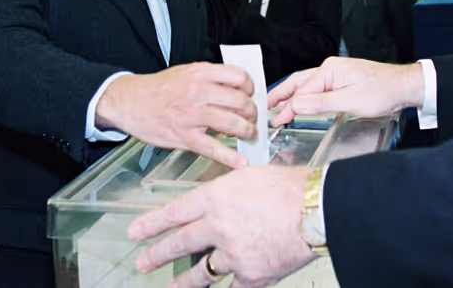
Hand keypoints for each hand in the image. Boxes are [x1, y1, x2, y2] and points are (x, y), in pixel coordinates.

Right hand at [97, 63, 257, 169]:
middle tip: (252, 118)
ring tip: (249, 134)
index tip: (251, 94)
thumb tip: (237, 88)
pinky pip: (213, 148)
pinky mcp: (184, 136)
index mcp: (200, 74)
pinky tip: (241, 161)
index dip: (250, 87)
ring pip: (232, 123)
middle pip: (240, 102)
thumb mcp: (185, 73)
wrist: (129, 101)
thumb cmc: (158, 89)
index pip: (239, 77)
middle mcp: (197, 92)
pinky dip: (230, 157)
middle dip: (252, 112)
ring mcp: (191, 115)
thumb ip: (210, 78)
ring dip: (247, 131)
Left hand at [129, 166, 315, 287]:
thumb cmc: (290, 188)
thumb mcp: (249, 175)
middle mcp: (219, 226)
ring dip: (183, 281)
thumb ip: (225, 190)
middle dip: (157, 254)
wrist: (316, 208)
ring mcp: (233, 253)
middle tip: (142, 261)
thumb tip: (211, 202)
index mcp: (216, 197)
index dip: (152, 224)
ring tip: (171, 287)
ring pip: (200, 271)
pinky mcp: (252, 275)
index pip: (174, 213)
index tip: (135, 233)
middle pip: (180, 243)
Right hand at [268, 57, 423, 126]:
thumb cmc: (382, 91)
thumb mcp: (349, 101)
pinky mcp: (342, 80)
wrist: (403, 86)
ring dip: (292, 95)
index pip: (302, 91)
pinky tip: (301, 101)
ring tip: (277, 104)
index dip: (287, 107)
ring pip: (307, 85)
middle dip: (281, 95)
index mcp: (329, 70)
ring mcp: (336, 74)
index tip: (276, 119)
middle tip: (265, 106)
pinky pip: (317, 87)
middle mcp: (330, 68)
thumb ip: (320, 103)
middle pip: (299, 83)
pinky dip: (305, 95)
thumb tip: (296, 104)